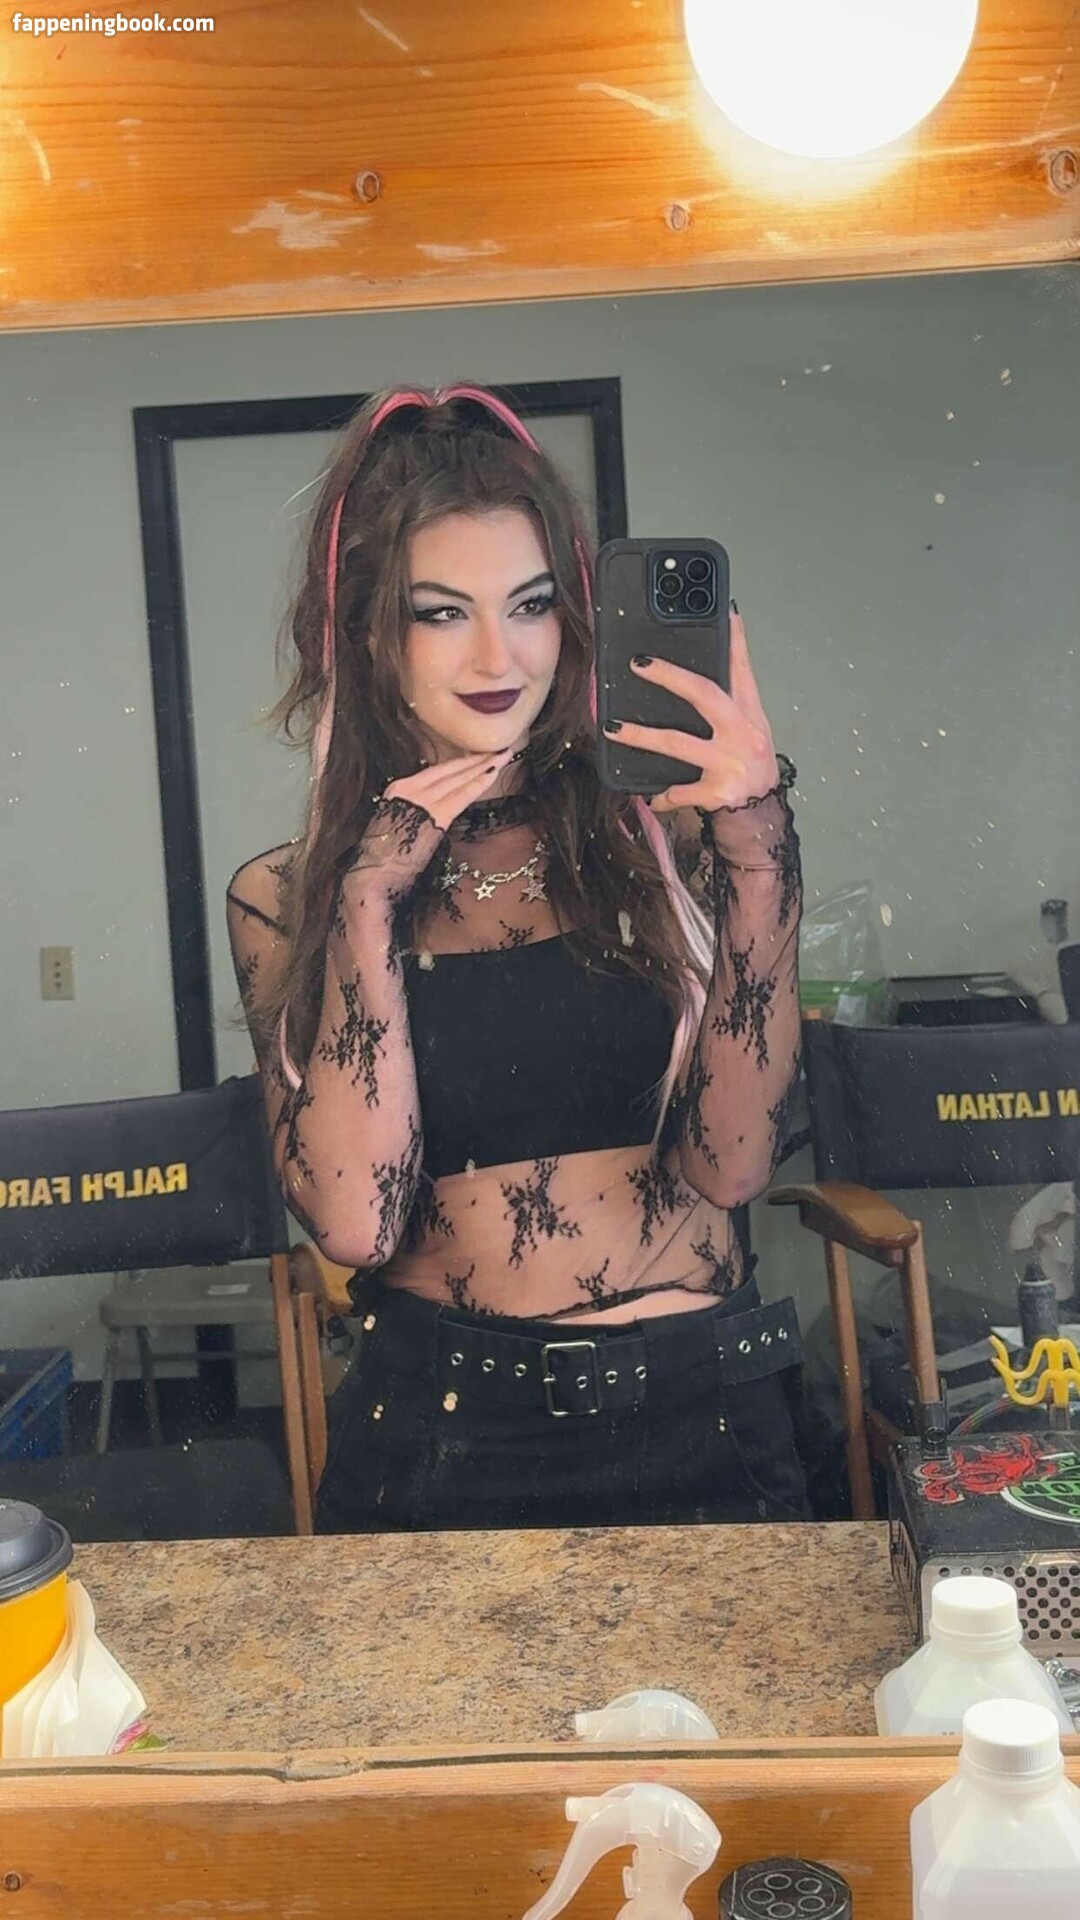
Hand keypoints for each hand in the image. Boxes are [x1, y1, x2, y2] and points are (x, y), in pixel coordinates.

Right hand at [340, 748, 515, 906]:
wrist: (372, 876)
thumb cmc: (381, 860)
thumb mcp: (396, 828)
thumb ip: (413, 816)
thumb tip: (429, 815)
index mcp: (398, 790)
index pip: (436, 773)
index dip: (459, 763)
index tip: (476, 756)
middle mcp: (409, 789)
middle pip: (450, 771)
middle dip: (476, 759)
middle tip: (500, 749)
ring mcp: (423, 800)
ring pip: (459, 778)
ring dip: (484, 766)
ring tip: (504, 755)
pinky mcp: (436, 815)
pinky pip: (463, 795)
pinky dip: (480, 783)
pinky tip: (495, 772)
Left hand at [602, 606, 778, 813]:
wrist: (762, 818)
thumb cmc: (751, 770)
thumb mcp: (749, 734)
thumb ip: (727, 709)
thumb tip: (690, 681)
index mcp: (751, 716)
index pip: (743, 671)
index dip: (736, 641)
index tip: (726, 612)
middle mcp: (743, 735)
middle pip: (705, 695)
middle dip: (671, 677)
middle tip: (639, 664)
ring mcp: (731, 764)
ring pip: (678, 743)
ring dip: (642, 736)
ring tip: (613, 728)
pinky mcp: (718, 792)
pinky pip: (680, 791)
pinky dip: (663, 794)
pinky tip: (652, 795)